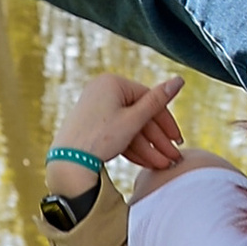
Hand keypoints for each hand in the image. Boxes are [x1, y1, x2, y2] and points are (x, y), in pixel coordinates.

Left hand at [53, 66, 186, 174]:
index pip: (149, 99)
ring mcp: (95, 108)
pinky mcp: (90, 124)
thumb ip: (157, 101)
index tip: (177, 140)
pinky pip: (116, 133)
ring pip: (129, 128)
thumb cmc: (99, 137)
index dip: (166, 122)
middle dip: (157, 140)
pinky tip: (146, 163)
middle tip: (172, 157)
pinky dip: (131, 147)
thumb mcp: (133, 120)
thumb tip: (179, 80)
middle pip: (139, 115)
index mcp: (112, 82)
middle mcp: (102, 91)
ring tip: (161, 165)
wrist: (67, 161)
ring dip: (147, 147)